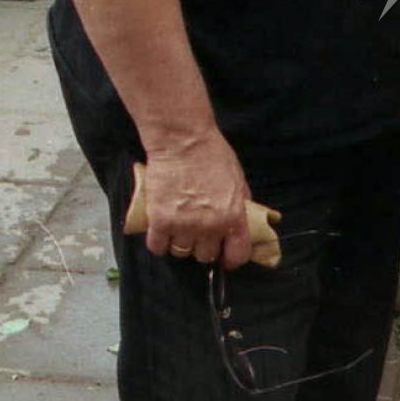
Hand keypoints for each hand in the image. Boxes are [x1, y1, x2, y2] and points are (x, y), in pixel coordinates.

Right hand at [142, 130, 253, 270]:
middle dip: (202, 246)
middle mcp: (210, 226)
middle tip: (196, 231)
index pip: (237, 255)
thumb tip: (242, 223)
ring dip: (179, 242)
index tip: (224, 258)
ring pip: (181, 252)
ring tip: (177, 225)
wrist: (183, 141)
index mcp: (234, 216)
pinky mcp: (160, 221)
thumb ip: (240, 205)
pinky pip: (157, 247)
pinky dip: (158, 241)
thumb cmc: (212, 154)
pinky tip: (161, 230)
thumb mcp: (238, 180)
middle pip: (205, 255)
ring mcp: (184, 225)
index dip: (231, 259)